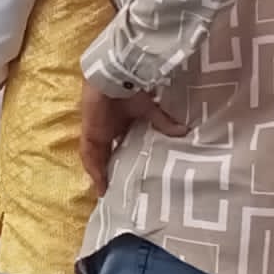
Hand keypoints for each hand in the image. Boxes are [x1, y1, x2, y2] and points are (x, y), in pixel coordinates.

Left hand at [79, 82, 188, 196]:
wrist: (113, 78)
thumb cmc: (129, 90)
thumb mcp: (149, 110)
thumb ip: (163, 122)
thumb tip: (184, 131)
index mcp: (118, 126)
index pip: (118, 149)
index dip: (120, 163)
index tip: (128, 179)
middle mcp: (105, 132)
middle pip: (105, 157)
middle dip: (109, 174)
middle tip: (116, 194)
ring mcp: (95, 134)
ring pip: (95, 160)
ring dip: (100, 176)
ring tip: (107, 194)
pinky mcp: (90, 135)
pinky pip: (89, 156)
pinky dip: (94, 170)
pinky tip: (99, 185)